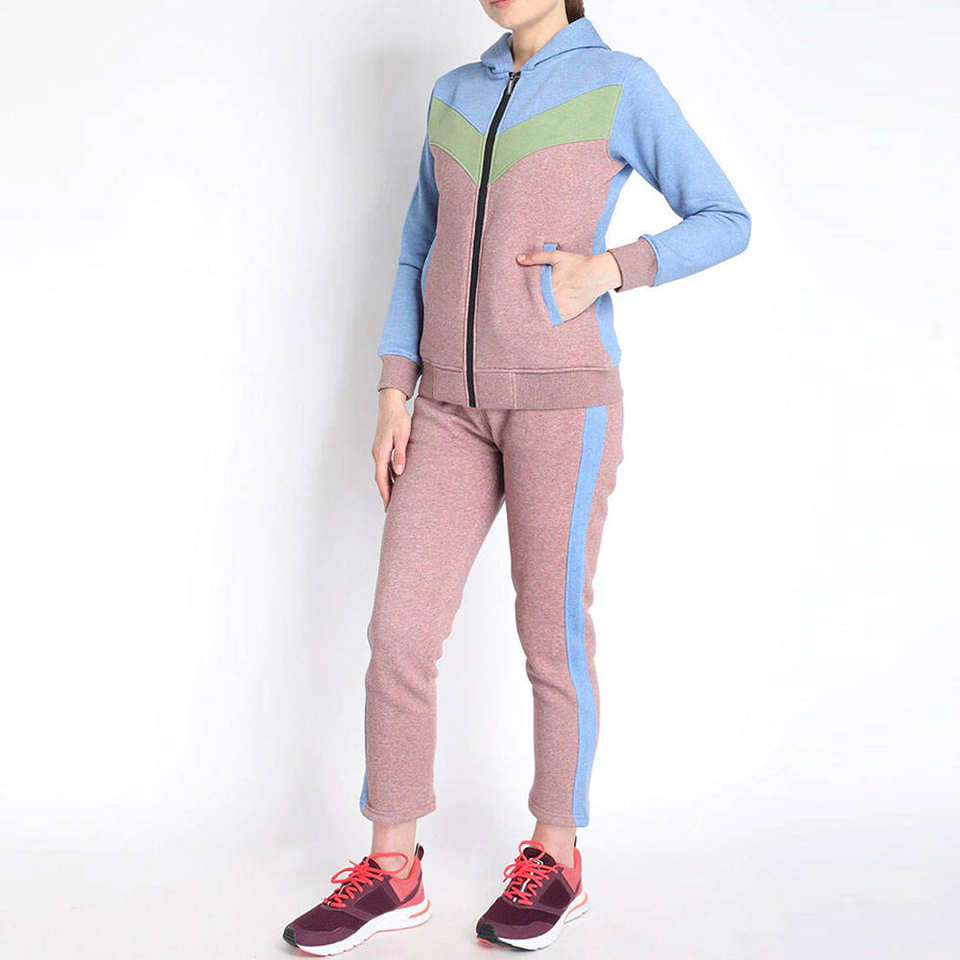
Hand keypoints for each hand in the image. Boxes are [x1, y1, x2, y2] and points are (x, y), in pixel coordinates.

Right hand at [372, 388, 410, 509]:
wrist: (390, 405)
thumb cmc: (398, 419)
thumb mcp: (403, 437)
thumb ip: (401, 455)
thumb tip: (399, 472)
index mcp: (381, 452)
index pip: (381, 478)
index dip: (385, 492)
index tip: (388, 505)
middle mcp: (377, 453)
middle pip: (380, 478)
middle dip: (385, 493)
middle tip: (390, 508)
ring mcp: (378, 451)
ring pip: (382, 472)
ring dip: (387, 485)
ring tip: (394, 498)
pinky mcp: (382, 448)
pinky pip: (384, 466)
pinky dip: (389, 476)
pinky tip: (397, 480)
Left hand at [516, 248, 622, 321]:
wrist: (598, 274)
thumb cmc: (578, 263)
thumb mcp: (556, 256)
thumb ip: (536, 257)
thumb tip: (518, 258)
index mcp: (549, 286)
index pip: (530, 296)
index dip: (521, 300)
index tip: (512, 304)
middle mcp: (555, 299)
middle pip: (536, 307)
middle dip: (527, 309)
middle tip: (514, 316)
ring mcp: (563, 308)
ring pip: (545, 316)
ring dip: (536, 317)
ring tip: (524, 323)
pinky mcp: (570, 314)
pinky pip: (556, 320)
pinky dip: (549, 321)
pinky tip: (540, 323)